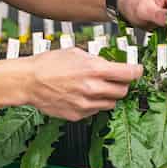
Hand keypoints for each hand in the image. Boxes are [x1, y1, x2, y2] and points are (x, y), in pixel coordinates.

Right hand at [23, 48, 142, 120]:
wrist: (29, 81)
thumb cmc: (48, 64)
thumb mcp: (76, 52)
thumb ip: (96, 60)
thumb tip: (110, 64)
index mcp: (94, 70)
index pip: (129, 74)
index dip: (136, 71)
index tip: (137, 70)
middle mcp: (93, 89)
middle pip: (123, 91)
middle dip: (122, 84)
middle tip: (116, 79)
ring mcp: (86, 104)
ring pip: (111, 103)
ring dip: (109, 95)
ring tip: (97, 87)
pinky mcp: (79, 115)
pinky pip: (96, 110)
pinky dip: (95, 103)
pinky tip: (83, 95)